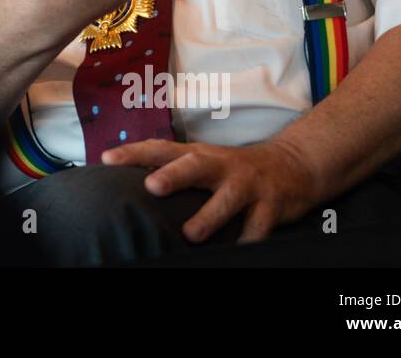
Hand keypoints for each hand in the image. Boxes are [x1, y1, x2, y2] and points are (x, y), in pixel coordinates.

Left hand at [100, 139, 320, 242]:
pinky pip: (258, 227)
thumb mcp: (204, 163)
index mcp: (199, 155)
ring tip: (190, 234)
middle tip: (151, 187)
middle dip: (173, 175)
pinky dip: (247, 241)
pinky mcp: (271, 207)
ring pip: (228, 199)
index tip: (107, 160)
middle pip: (195, 165)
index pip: (161, 149)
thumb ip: (171, 169)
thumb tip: (125, 185)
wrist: (293, 166)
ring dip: (209, 216)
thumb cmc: (234, 170)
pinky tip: (236, 252)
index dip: (134, 152)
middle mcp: (221, 166)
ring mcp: (247, 185)